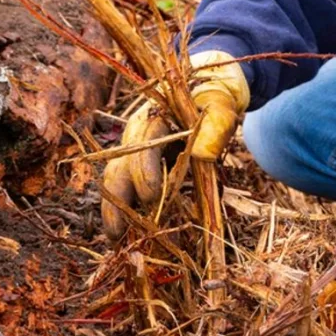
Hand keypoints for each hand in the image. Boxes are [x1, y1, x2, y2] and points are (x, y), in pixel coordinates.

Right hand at [101, 50, 248, 240]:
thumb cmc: (213, 102)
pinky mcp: (138, 167)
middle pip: (118, 168)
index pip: (142, 145)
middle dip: (115, 202)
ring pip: (116, 182)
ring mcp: (133, 152)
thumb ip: (215, 127)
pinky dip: (124, 210)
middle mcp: (135, 136)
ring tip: (115, 240)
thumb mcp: (221, 108)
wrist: (206, 95)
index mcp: (153, 118)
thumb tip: (203, 155)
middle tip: (118, 234)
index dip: (143, 172)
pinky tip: (124, 234)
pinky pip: (126, 189)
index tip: (150, 198)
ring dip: (114, 211)